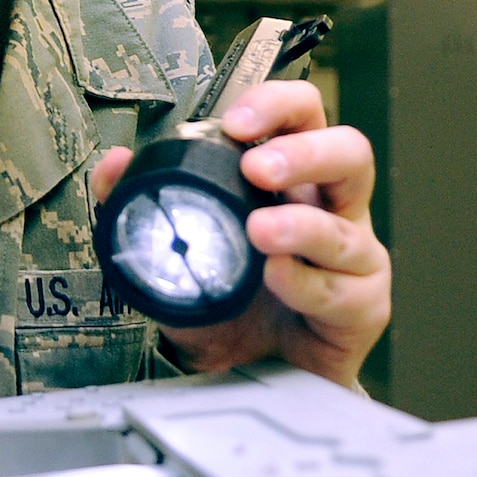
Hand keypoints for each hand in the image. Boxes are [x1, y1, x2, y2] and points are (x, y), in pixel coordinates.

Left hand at [89, 80, 389, 387]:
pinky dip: (304, 284)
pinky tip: (275, 277)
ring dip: (302, 225)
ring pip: (348, 229)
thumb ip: (137, 202)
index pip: (302, 116)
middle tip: (256, 168)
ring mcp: (354, 256)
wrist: (241, 370)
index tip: (234, 123)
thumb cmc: (223, 296)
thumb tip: (113, 163)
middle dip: (305, 153)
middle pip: (350, 154)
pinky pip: (342, 291)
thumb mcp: (169, 245)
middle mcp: (330, 207)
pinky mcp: (363, 306)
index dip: (276, 106)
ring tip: (259, 231)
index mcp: (290, 176)